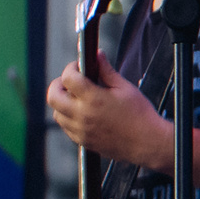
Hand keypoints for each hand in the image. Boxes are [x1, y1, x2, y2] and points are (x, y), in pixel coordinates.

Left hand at [47, 58, 171, 172]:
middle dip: (58, 84)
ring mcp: (81, 130)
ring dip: (62, 102)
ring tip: (77, 98)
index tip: (78, 66)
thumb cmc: (140, 115)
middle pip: (53, 96)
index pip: (68, 78)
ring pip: (57, 113)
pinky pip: (65, 127)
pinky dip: (68, 117)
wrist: (147, 142)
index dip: (71, 68)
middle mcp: (83, 115)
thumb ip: (107, 71)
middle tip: (69, 81)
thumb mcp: (125, 88)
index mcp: (94, 99)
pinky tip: (83, 113)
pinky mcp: (82, 141)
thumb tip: (97, 55)